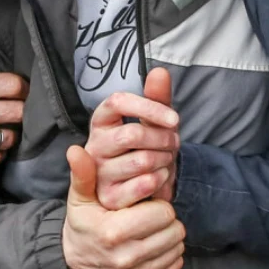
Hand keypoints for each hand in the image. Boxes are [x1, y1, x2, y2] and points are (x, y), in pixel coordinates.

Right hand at [62, 146, 184, 268]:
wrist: (74, 262)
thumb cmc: (84, 224)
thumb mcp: (80, 199)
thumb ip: (83, 175)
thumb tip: (76, 150)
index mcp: (113, 232)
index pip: (164, 212)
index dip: (157, 205)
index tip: (144, 205)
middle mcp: (126, 258)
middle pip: (175, 230)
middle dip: (165, 221)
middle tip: (149, 219)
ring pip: (178, 247)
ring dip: (168, 237)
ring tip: (150, 232)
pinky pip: (176, 265)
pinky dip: (168, 255)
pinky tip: (151, 248)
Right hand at [87, 68, 180, 209]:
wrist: (148, 189)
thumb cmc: (150, 149)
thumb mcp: (157, 122)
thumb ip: (158, 98)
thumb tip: (160, 71)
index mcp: (102, 122)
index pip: (117, 101)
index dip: (149, 108)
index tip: (174, 119)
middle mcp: (94, 146)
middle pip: (132, 134)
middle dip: (164, 139)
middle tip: (173, 144)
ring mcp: (99, 173)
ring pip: (141, 160)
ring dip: (165, 160)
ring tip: (166, 161)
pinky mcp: (109, 197)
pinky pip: (144, 184)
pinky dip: (162, 179)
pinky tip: (161, 177)